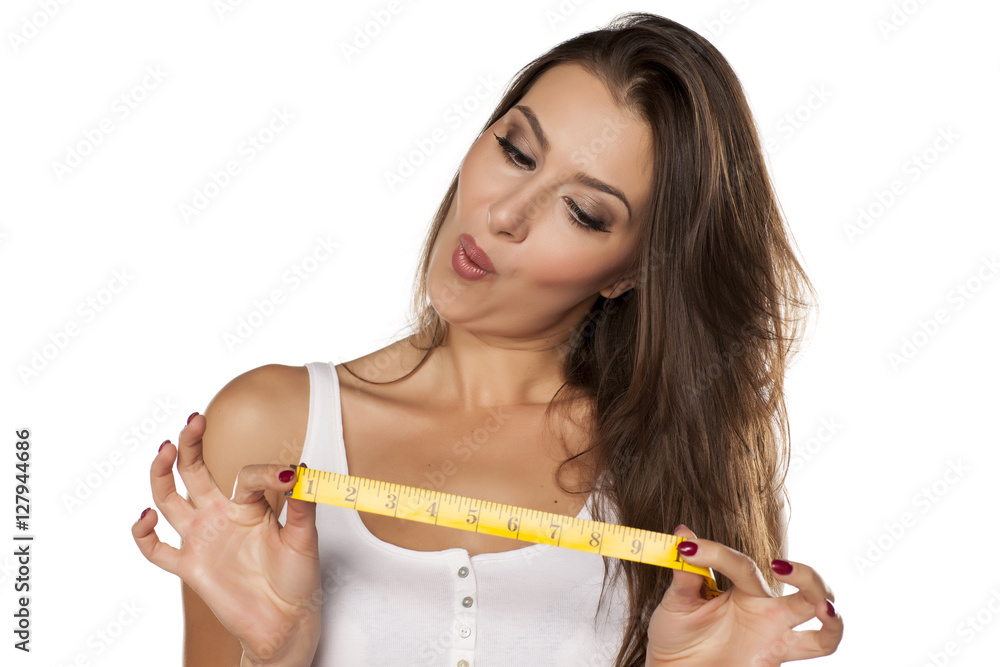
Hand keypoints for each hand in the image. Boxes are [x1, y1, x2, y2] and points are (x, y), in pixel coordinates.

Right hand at [131, 413, 321, 664]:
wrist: (286, 622)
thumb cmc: (297, 579)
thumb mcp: (304, 538)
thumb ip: (301, 505)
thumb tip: (301, 469)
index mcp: (249, 506)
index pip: (246, 475)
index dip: (267, 472)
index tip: (290, 476)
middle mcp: (221, 517)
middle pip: (195, 472)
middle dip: (191, 444)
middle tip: (194, 419)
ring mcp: (202, 540)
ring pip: (170, 499)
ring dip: (162, 474)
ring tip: (165, 448)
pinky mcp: (190, 567)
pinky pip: (157, 550)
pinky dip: (144, 534)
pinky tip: (147, 515)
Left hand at [645, 525, 842, 665]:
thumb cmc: (676, 636)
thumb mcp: (676, 603)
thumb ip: (685, 573)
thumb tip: (682, 532)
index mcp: (742, 590)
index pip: (740, 564)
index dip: (713, 552)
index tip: (686, 548)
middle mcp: (767, 610)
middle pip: (806, 587)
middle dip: (806, 575)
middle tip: (779, 566)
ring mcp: (776, 636)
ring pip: (823, 623)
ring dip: (831, 613)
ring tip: (823, 606)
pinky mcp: (774, 659)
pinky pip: (812, 650)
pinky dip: (827, 635)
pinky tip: (823, 624)